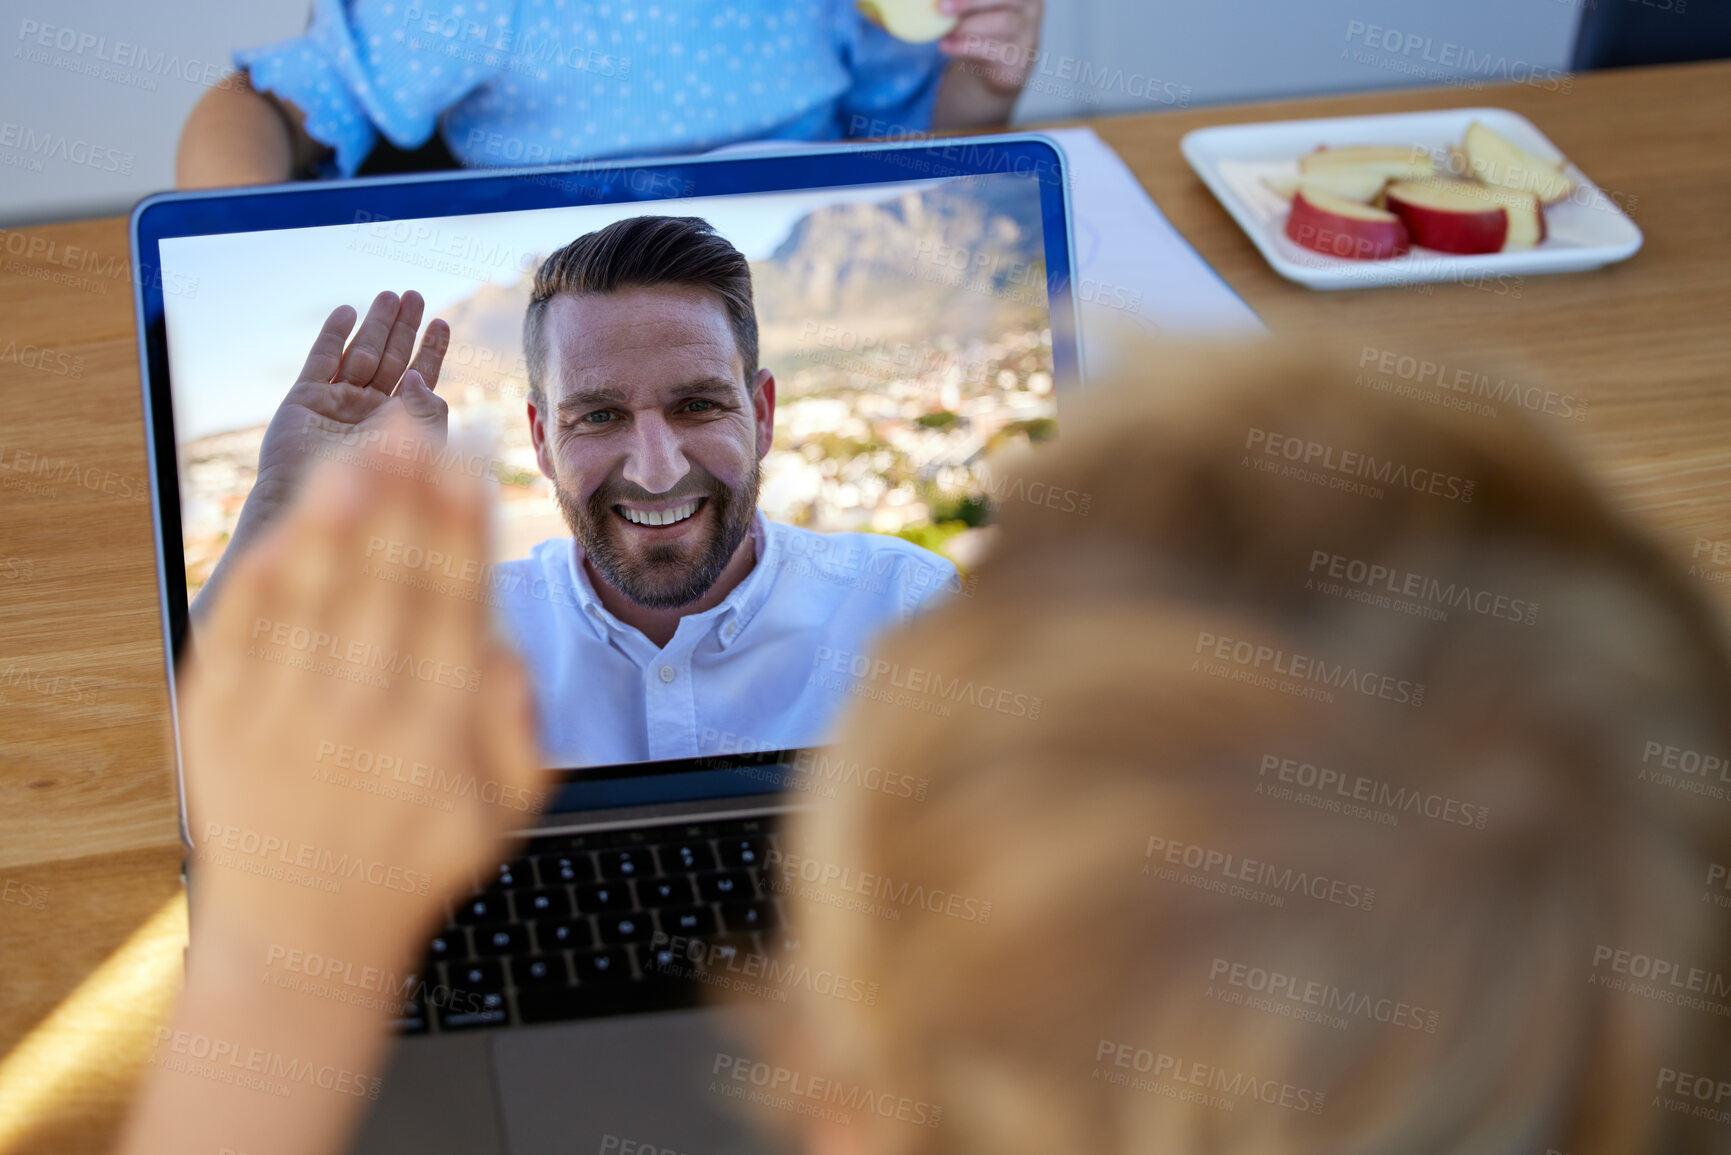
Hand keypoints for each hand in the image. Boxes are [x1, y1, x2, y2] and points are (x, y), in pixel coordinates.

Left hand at [124, 415, 541, 1154]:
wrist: (303, 933)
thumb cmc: (416, 859)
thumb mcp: (506, 812)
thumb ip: (518, 726)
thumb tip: (506, 645)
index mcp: (436, 735)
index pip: (455, 602)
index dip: (463, 524)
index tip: (472, 460)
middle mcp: (360, 715)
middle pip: (389, 579)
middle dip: (409, 494)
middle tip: (419, 422)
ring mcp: (283, 711)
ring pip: (319, 585)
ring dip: (344, 508)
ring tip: (365, 442)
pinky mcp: (223, 711)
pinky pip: (251, 619)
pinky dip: (277, 559)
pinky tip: (302, 510)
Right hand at [256, 289, 450, 506]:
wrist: (316, 504)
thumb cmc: (373, 489)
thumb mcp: (417, 451)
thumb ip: (428, 413)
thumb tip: (419, 377)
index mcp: (400, 426)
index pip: (420, 379)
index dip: (430, 350)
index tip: (442, 322)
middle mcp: (370, 412)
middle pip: (391, 358)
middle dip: (404, 328)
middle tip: (416, 295)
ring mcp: (337, 403)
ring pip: (361, 353)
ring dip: (376, 324)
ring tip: (390, 295)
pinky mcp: (305, 399)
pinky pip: (322, 359)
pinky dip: (333, 334)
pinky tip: (348, 312)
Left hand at [937, 0, 1043, 93]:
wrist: (1004, 62)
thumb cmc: (984, 20)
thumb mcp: (974, 6)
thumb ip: (956, 3)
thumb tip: (931, 2)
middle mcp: (1029, 3)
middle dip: (971, 1)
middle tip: (942, 6)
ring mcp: (1028, 29)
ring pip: (1004, 22)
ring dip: (969, 26)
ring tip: (944, 31)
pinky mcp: (1021, 56)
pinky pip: (994, 50)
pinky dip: (966, 47)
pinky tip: (945, 45)